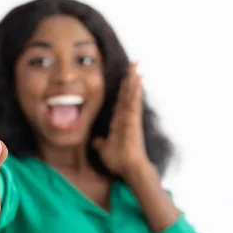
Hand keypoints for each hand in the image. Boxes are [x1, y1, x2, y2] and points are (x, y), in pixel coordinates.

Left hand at [92, 62, 151, 181]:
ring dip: (134, 79)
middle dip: (130, 78)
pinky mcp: (133, 120)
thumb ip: (101, 144)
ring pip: (132, 94)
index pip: (121, 101)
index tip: (125, 77)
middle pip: (128, 93)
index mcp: (120, 122)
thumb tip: (95, 142)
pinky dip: (135, 90)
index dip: (123, 89)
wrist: (129, 169)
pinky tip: (137, 78)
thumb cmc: (119, 161)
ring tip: (137, 65)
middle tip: (134, 63)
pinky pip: (133, 101)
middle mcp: (126, 117)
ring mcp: (131, 117)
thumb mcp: (104, 150)